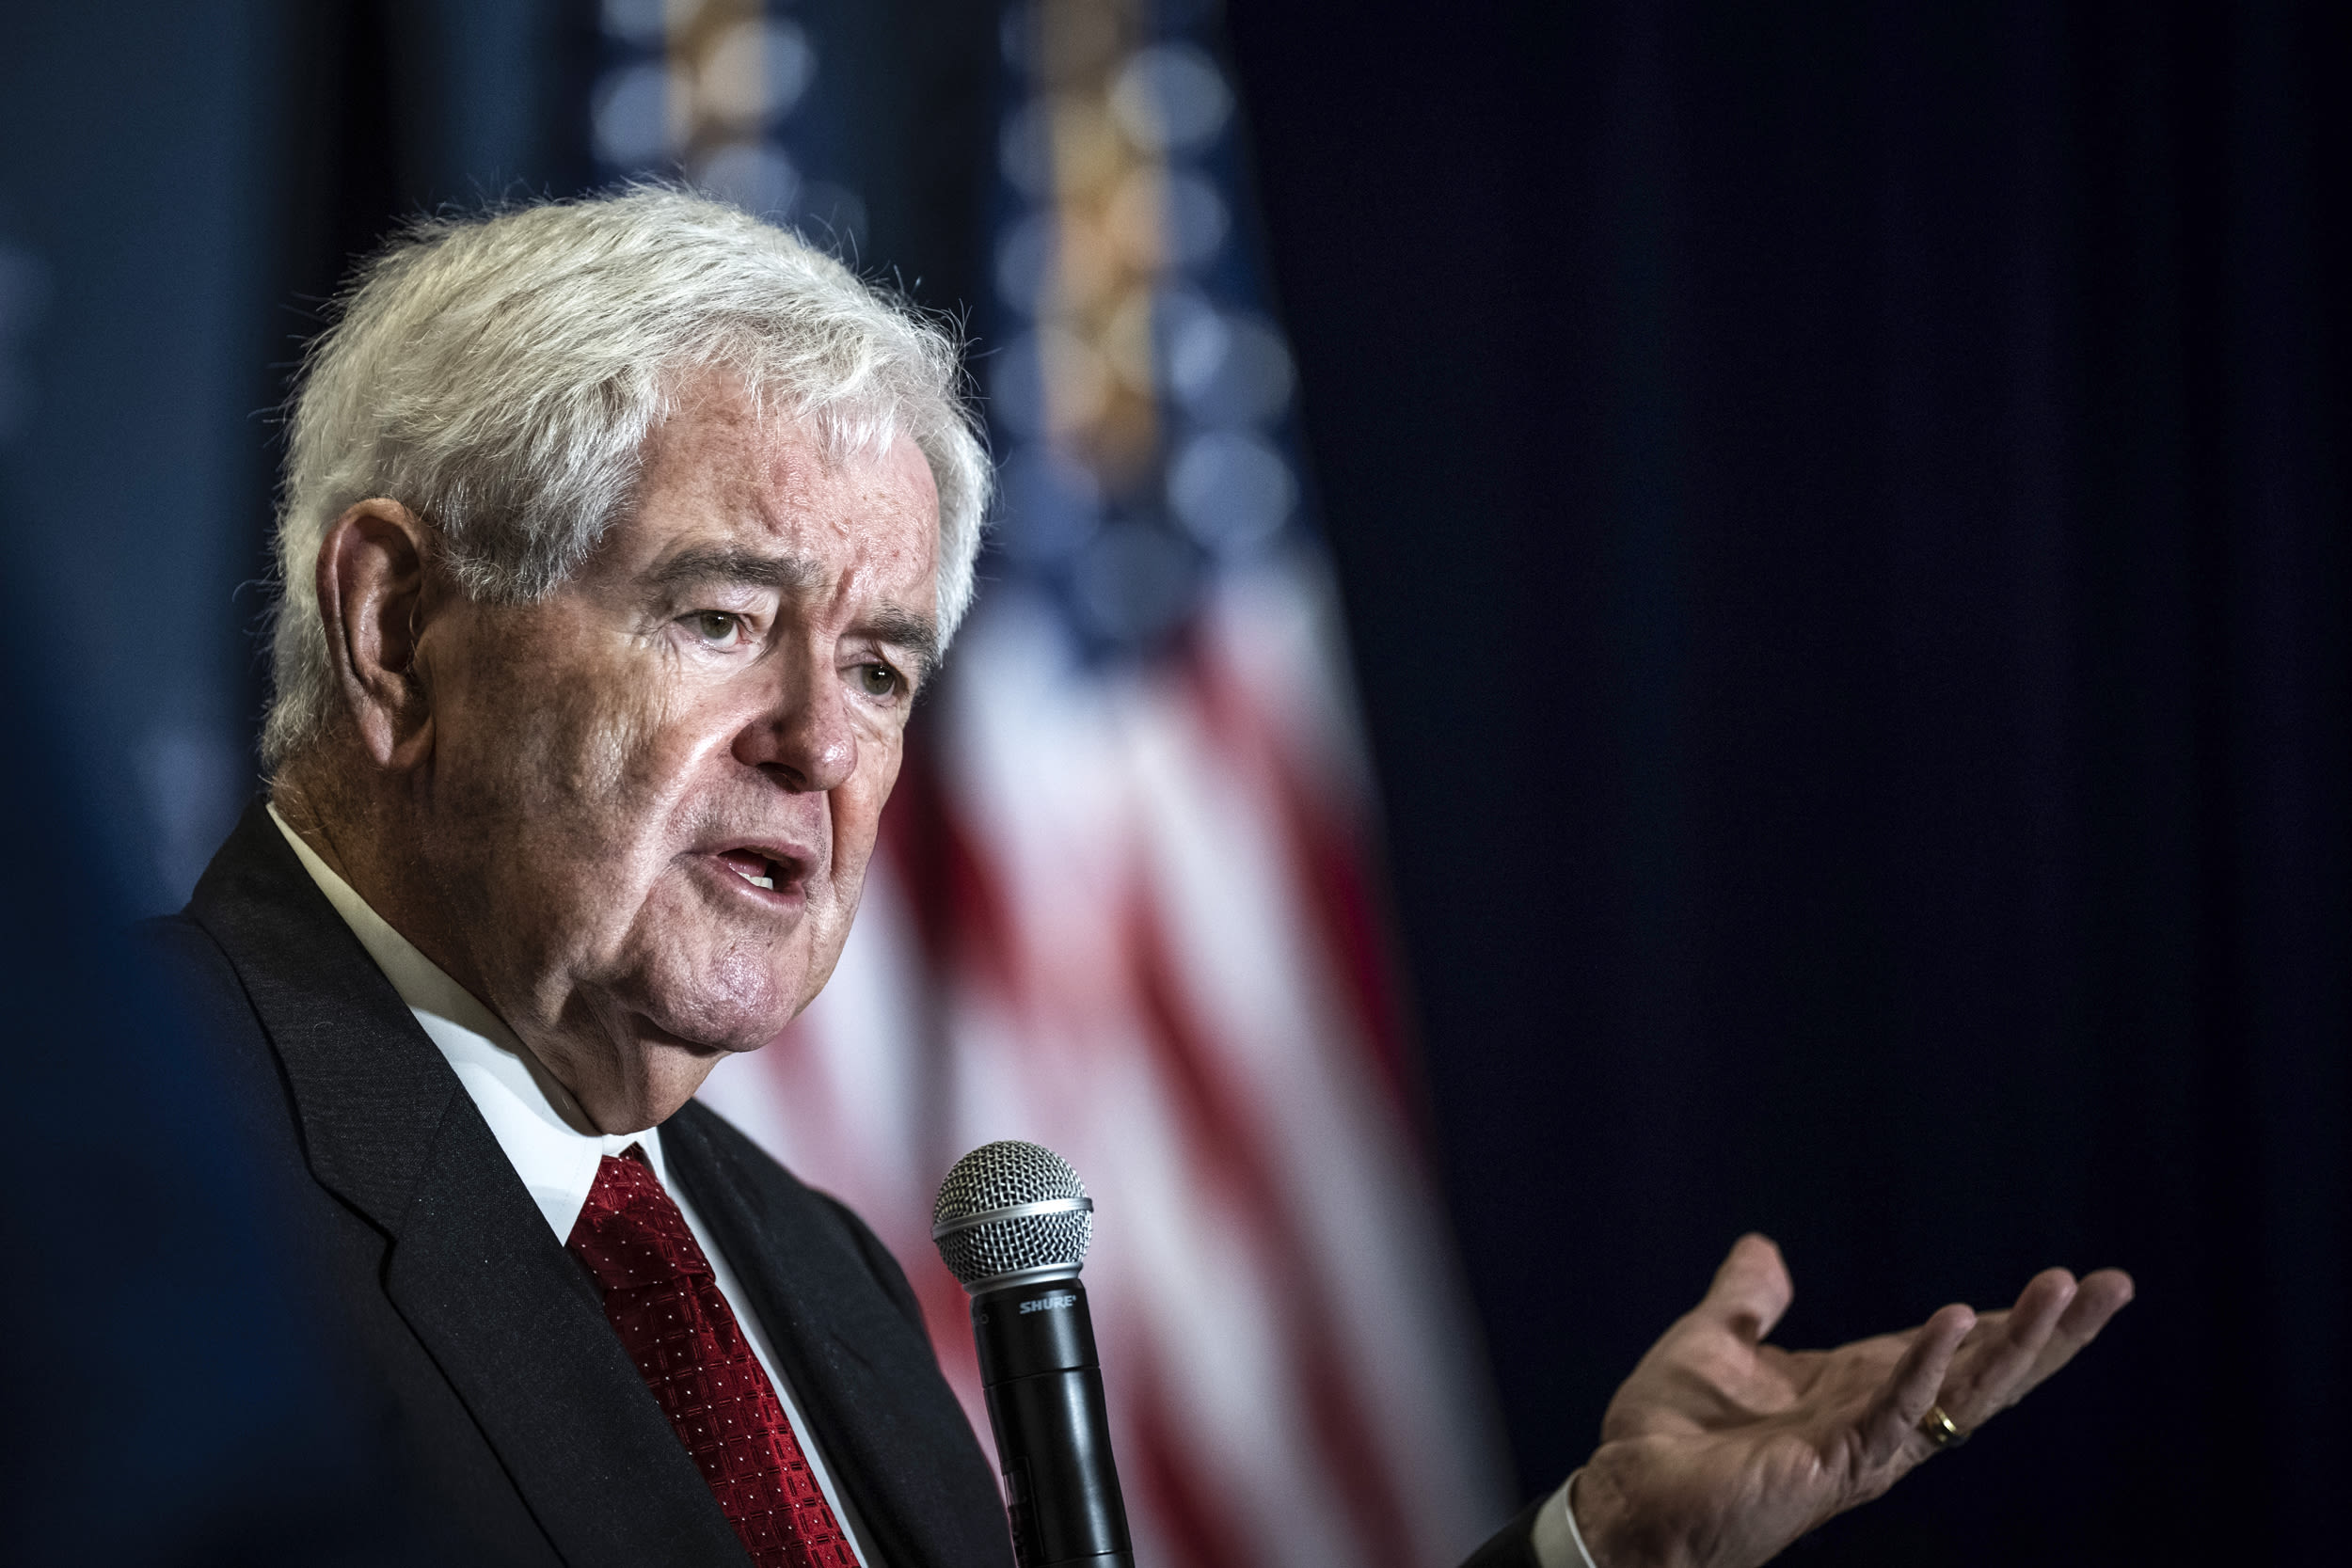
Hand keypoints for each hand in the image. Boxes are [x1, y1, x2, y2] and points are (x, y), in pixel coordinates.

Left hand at [1571, 1234, 2132, 1567]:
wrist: (1623, 1496)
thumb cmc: (1670, 1435)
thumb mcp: (1714, 1343)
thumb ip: (1747, 1300)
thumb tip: (1764, 1247)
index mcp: (1857, 1387)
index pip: (1956, 1348)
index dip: (2012, 1319)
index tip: (2074, 1282)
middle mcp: (1877, 1419)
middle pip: (1987, 1373)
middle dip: (2053, 1333)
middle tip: (2117, 1285)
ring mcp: (1863, 1445)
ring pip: (1962, 1393)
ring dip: (2015, 1341)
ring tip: (2064, 1288)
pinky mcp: (1833, 1462)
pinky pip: (1893, 1411)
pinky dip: (1927, 1366)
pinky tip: (1958, 1320)